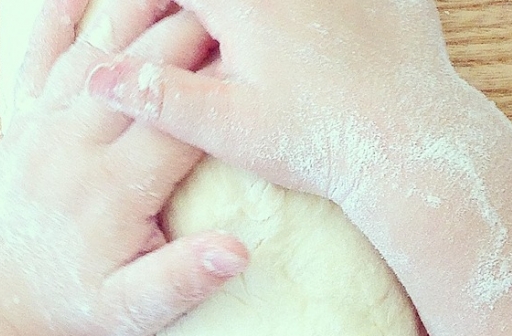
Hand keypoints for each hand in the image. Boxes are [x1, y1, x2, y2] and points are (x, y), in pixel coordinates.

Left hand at [0, 0, 247, 335]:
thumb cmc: (76, 302)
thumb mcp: (132, 311)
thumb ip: (182, 278)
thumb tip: (237, 251)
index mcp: (112, 189)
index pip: (175, 122)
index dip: (219, 89)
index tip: (259, 65)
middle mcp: (73, 145)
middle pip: (139, 72)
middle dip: (191, 37)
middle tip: (235, 19)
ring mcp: (42, 124)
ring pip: (95, 48)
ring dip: (141, 14)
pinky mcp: (23, 116)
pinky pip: (40, 52)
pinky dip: (60, 13)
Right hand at [84, 0, 467, 202]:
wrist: (415, 146)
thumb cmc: (318, 143)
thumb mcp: (229, 127)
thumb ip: (160, 96)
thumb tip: (96, 75)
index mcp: (243, 1)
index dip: (144, 6)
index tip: (136, 30)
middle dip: (196, 9)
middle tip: (190, 32)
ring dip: (249, 13)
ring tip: (246, 49)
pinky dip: (313, 12)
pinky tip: (307, 41)